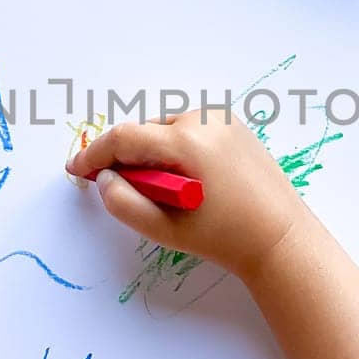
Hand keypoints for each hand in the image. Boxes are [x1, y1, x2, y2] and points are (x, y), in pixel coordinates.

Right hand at [65, 110, 312, 279]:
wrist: (281, 238)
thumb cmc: (225, 238)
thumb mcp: (166, 230)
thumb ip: (124, 204)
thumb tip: (104, 179)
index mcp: (187, 141)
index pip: (125, 137)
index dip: (95, 153)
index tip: (77, 169)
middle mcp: (205, 119)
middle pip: (145, 130)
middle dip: (127, 156)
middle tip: (123, 189)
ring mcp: (223, 119)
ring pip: (166, 128)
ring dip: (153, 152)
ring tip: (163, 189)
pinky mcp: (235, 126)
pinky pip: (190, 130)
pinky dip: (177, 148)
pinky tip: (186, 179)